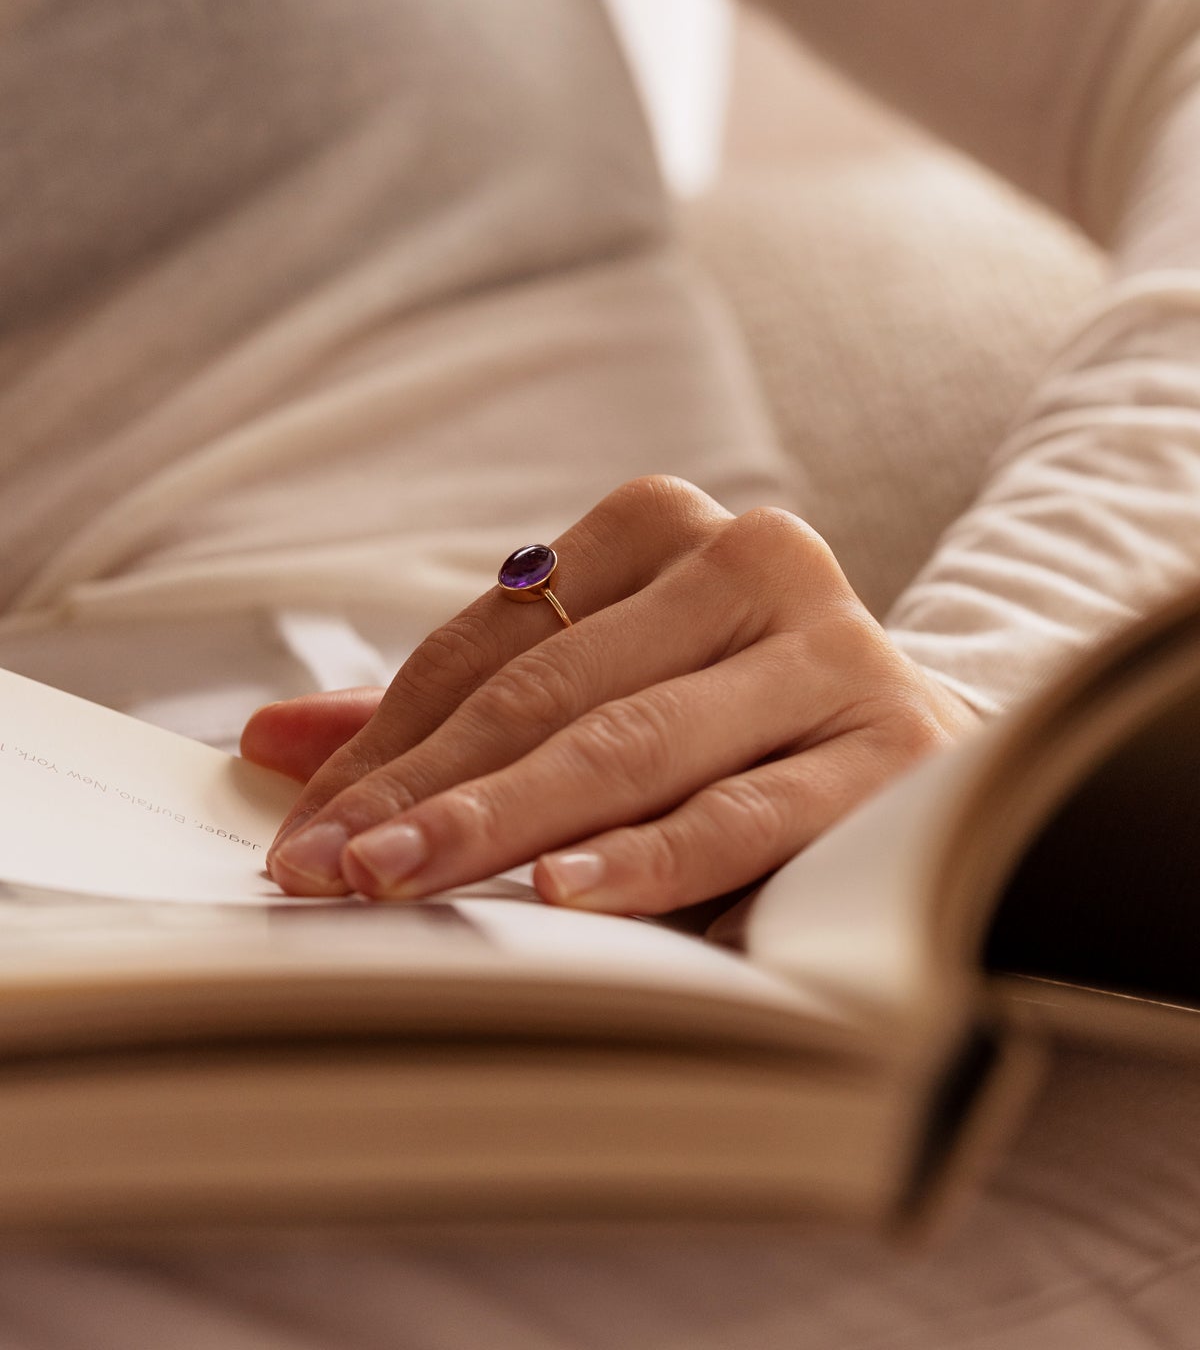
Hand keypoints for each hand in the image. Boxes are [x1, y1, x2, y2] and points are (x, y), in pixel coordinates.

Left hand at [244, 477, 977, 911]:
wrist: (930, 764)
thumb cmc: (732, 730)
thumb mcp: (598, 698)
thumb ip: (453, 716)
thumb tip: (271, 745)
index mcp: (667, 528)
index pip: (498, 638)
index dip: (390, 738)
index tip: (308, 833)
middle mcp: (753, 560)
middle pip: (552, 685)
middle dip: (426, 788)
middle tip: (328, 870)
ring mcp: (830, 648)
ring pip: (635, 743)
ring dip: (506, 821)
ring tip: (404, 878)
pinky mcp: (895, 746)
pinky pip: (746, 811)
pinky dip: (650, 856)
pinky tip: (565, 891)